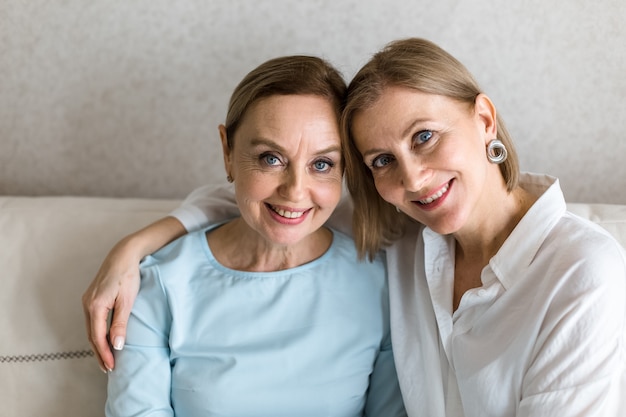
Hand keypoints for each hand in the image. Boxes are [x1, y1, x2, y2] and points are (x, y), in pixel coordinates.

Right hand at [82, 238, 140, 371]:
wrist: (124, 254)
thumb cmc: (128, 275)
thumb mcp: (127, 300)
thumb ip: (121, 323)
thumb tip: (116, 345)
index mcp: (95, 306)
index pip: (97, 336)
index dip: (104, 353)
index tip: (111, 367)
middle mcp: (87, 304)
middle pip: (91, 335)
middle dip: (100, 353)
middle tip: (108, 369)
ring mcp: (88, 301)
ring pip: (91, 328)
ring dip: (98, 344)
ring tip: (107, 359)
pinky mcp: (92, 298)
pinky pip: (93, 321)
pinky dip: (98, 333)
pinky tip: (104, 340)